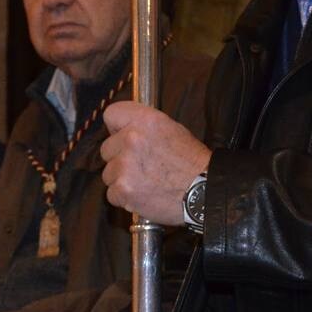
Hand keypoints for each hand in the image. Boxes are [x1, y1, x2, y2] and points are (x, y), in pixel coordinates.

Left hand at [100, 101, 211, 225]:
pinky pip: (112, 193)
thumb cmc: (192, 162)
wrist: (205, 192)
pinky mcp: (123, 190)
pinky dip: (124, 197)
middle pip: (106, 148)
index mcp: (145, 121)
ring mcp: (124, 166)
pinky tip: (143, 195)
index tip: (122, 136)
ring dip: (122, 179)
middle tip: (141, 166)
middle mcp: (131, 139)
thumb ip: (144, 127)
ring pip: (108, 173)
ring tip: (145, 182)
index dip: (116, 128)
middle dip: (119, 158)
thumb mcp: (172, 129)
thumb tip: (123, 130)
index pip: (111, 114)